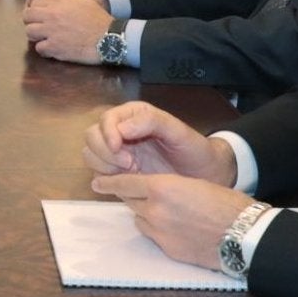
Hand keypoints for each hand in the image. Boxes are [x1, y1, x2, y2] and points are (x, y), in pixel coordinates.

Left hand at [23, 0, 117, 63]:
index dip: (38, 9)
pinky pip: (39, 48)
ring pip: (30, 32)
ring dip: (37, 35)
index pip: (34, 3)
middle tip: (42, 26)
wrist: (109, 38)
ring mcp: (51, 32)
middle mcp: (51, 15)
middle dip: (33, 21)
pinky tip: (53, 47)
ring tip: (47, 36)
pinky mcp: (54, 48)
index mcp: (56, 2)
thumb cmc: (96, 17)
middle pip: (27, 16)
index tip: (43, 14)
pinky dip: (45, 49)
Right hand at [82, 101, 237, 184]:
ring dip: (103, 164)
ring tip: (129, 172)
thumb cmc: (194, 151)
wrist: (207, 176)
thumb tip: (121, 129)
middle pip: (92, 136)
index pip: (106, 119)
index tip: (119, 148)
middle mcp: (121, 132)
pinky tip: (127, 180)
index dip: (107, 133)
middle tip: (128, 164)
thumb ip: (151, 122)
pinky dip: (106, 177)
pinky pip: (98, 173)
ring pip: (90, 154)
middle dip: (104, 151)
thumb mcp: (178, 131)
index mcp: (133, 116)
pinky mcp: (118, 173)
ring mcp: (117, 153)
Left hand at [90, 172, 254, 269]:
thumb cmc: (228, 204)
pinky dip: (157, 231)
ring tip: (166, 213)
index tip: (96, 183)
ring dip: (146, 215)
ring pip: (140, 220)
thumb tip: (156, 191)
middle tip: (140, 195)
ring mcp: (160, 232)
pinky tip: (175, 229)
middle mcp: (155, 210)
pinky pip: (153, 236)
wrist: (245, 236)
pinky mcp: (168, 250)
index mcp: (162, 187)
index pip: (124, 183)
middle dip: (133, 197)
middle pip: (130, 201)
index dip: (110, 182)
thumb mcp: (195, 184)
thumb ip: (170, 187)